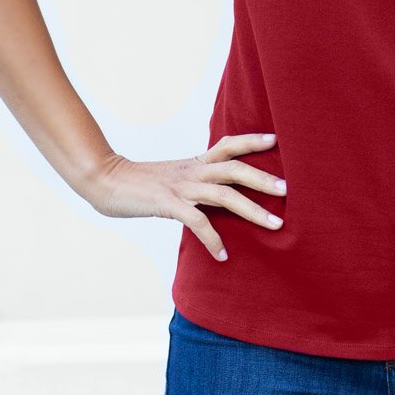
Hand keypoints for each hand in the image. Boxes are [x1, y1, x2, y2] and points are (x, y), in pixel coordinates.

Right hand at [84, 134, 285, 261]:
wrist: (105, 180)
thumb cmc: (140, 183)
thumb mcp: (173, 177)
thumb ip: (195, 183)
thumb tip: (216, 195)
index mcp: (194, 162)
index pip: (228, 145)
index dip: (252, 140)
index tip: (277, 139)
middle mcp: (192, 171)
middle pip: (235, 168)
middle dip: (264, 179)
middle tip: (288, 190)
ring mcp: (181, 187)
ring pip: (224, 194)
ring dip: (252, 210)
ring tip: (275, 224)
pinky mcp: (168, 204)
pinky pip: (197, 221)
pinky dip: (213, 239)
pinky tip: (223, 255)